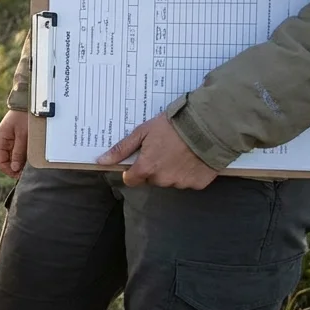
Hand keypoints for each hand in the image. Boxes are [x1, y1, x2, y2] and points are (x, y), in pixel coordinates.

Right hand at [0, 109, 28, 178]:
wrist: (28, 102)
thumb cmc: (25, 117)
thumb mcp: (23, 135)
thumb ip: (19, 152)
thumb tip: (15, 167)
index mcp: (0, 140)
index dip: (9, 170)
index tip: (20, 174)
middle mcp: (2, 141)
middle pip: (5, 161)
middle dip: (15, 167)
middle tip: (27, 170)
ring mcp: (8, 140)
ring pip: (12, 157)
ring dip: (20, 161)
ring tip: (30, 163)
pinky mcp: (15, 138)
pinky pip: (17, 151)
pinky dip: (22, 155)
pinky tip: (30, 156)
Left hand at [98, 114, 218, 188]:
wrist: (209, 126)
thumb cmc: (173, 126)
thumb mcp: (143, 132)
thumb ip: (122, 149)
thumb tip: (101, 161)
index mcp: (147, 168)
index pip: (131, 180)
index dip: (133, 170)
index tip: (140, 159)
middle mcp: (163, 180)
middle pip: (152, 179)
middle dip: (154, 167)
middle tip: (164, 149)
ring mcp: (182, 183)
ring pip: (170, 180)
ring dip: (172, 170)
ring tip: (181, 151)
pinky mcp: (199, 183)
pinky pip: (189, 181)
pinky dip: (190, 172)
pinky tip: (193, 157)